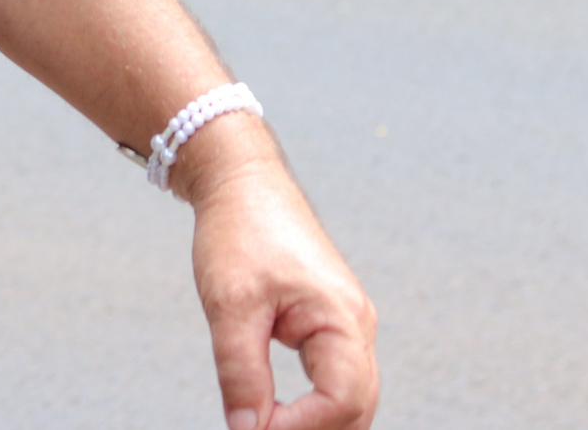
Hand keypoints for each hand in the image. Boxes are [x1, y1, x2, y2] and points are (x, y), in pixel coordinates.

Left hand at [180, 119, 379, 429]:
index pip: (342, 401)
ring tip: (265, 426)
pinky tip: (277, 416)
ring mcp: (346, 326)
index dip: (300, 427)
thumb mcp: (230, 303)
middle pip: (356, 408)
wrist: (240, 182)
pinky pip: (334, 381)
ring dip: (315, 422)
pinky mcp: (327, 326)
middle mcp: (355, 327)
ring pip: (349, 399)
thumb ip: (241, 371)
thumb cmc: (238, 230)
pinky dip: (312, 406)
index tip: (253, 428)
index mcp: (343, 319)